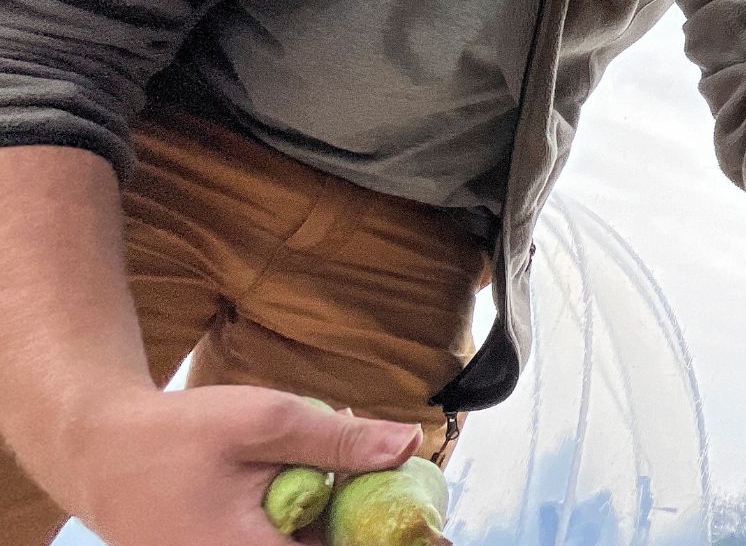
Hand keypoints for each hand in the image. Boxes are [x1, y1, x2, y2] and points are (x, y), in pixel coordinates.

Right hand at [52, 385, 421, 545]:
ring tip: (376, 489)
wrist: (99, 451)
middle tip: (425, 523)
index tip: (436, 537)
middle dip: (368, 533)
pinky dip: (315, 525)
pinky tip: (330, 489)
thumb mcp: (264, 422)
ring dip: (343, 525)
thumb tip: (410, 444)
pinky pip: (288, 545)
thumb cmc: (176, 436)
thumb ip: (339, 441)